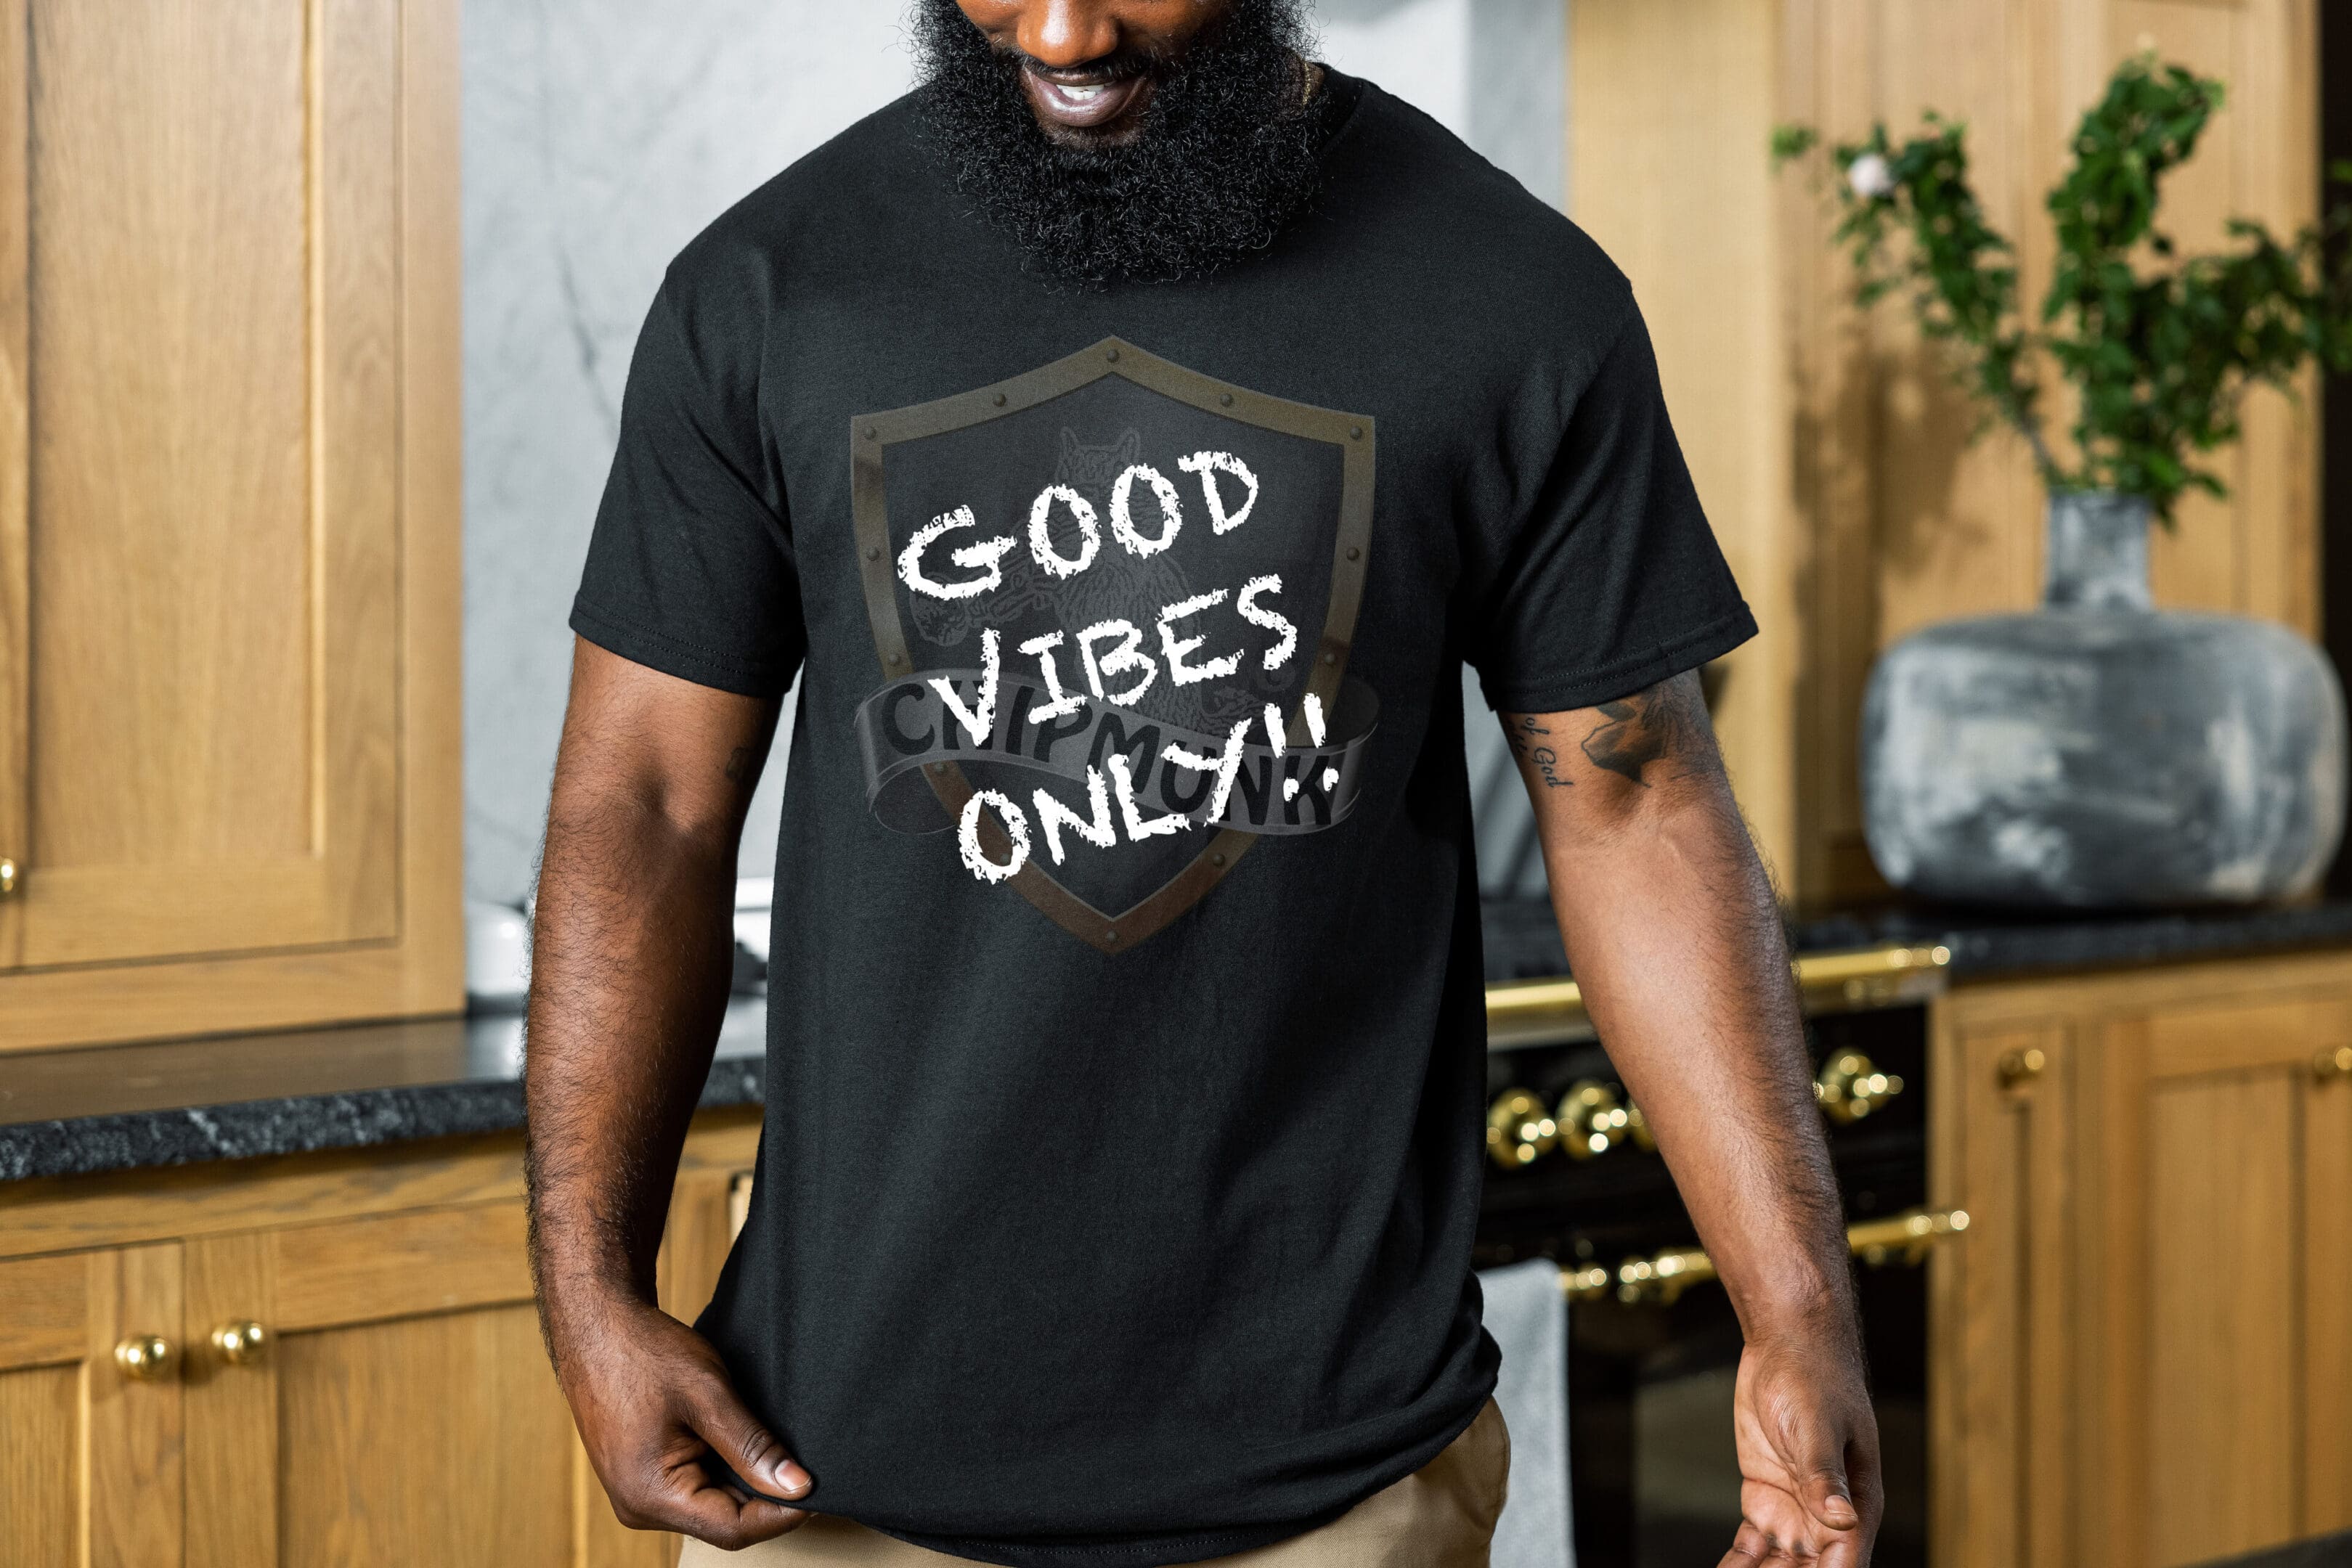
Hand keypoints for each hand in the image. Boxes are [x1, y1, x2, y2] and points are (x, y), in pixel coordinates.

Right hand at [557, 1293, 812, 1547]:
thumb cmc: (645, 1353)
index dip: (781, 1513)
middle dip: (764, 1496)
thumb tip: (798, 1487)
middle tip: (802, 1462)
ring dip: (743, 1481)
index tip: (817, 1487)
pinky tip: (738, 1441)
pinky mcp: (640, 1477)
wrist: (597, 1326)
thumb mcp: (708, 1395)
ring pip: (710, 1505)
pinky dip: (721, 1469)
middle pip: (722, 1520)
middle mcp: (640, 1506)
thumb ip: (753, 1446)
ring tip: (769, 1445)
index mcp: (651, 1495)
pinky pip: (692, 1487)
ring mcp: (637, 1494)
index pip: (733, 1528)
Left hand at [1721, 1333, 1881, 1564]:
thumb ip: (1826, 1475)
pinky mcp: (1764, 1496)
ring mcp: (1794, 1509)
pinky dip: (1739, 1564)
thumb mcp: (1816, 1426)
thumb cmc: (1815, 1376)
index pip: (1842, 1566)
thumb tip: (1842, 1520)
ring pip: (1779, 1566)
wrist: (1786, 1344)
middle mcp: (1826, 1516)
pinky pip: (1752, 1546)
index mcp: (1856, 1505)